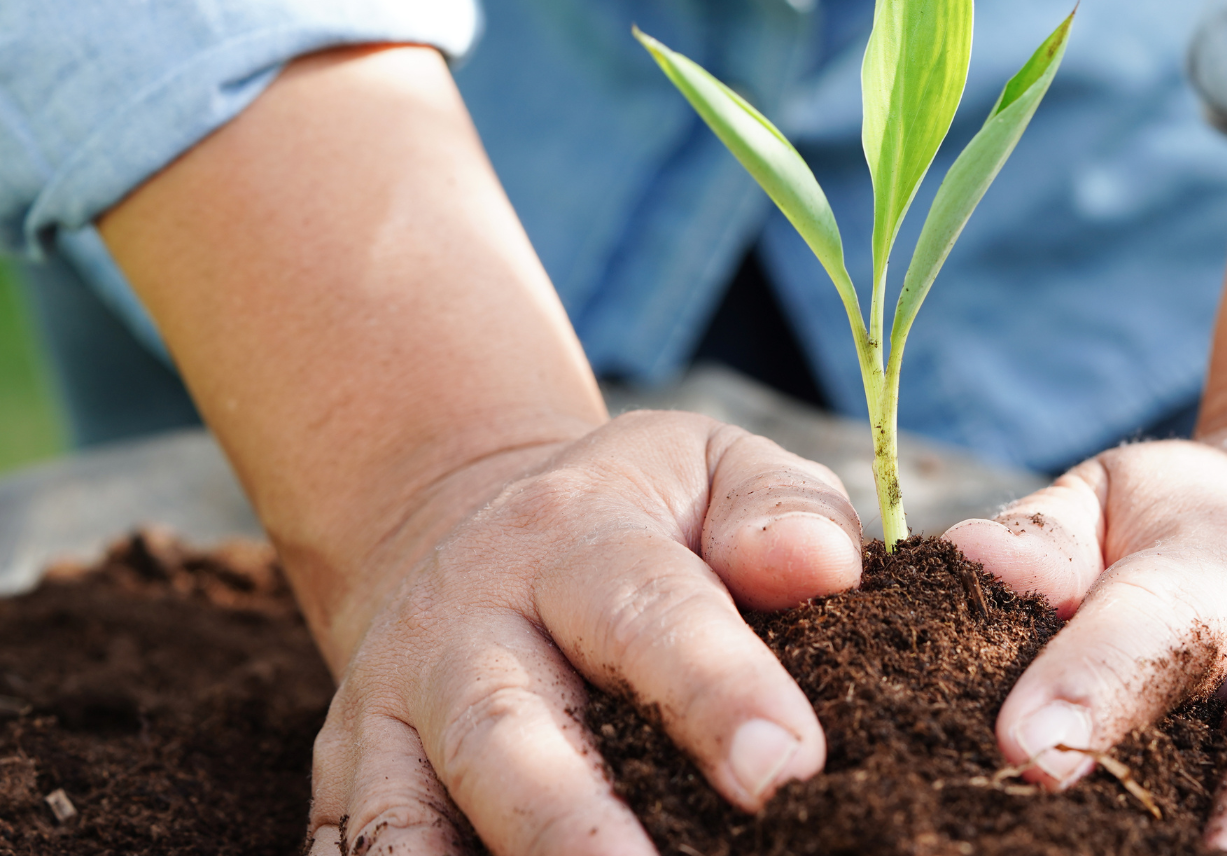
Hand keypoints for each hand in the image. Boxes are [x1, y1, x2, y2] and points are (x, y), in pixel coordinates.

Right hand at [302, 411, 863, 854]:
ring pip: (410, 814)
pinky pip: (359, 851)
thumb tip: (817, 567)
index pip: (647, 612)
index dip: (716, 692)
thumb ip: (784, 509)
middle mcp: (463, 621)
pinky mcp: (348, 774)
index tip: (785, 766)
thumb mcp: (718, 470)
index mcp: (573, 536)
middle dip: (581, 829)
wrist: (477, 520)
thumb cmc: (647, 517)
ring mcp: (395, 706)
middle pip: (507, 734)